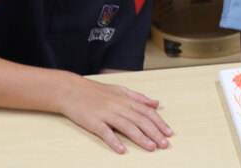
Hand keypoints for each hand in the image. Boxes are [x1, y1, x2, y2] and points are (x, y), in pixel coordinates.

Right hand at [58, 75, 172, 153]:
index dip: (159, 122)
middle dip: (154, 133)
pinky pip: (105, 132)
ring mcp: (106, 114)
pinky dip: (114, 141)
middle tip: (164, 144)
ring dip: (140, 138)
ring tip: (151, 148)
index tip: (169, 133)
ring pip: (127, 127)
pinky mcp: (93, 122)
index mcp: (126, 99)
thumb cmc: (96, 91)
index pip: (147, 112)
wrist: (71, 90)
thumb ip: (139, 97)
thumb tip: (156, 103)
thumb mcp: (120, 90)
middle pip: (140, 120)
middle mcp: (119, 106)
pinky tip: (121, 150)